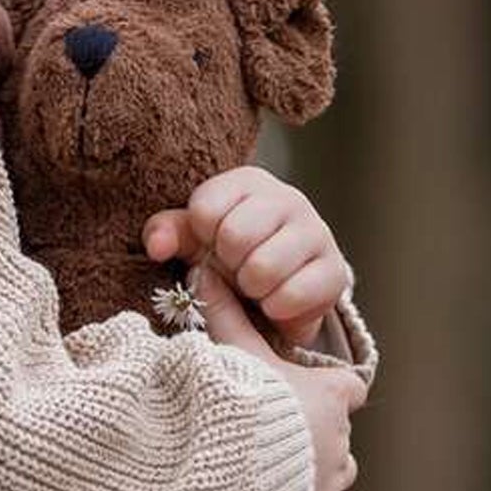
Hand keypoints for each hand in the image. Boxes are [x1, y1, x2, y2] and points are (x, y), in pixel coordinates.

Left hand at [143, 166, 350, 350]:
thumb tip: (156, 246)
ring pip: (263, 268)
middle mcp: (289, 198)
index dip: (202, 237)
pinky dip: (276, 308)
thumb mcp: (192, 240)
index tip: (211, 244)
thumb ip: (166, 233)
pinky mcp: (335, 270)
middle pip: (234, 236)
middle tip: (236, 269)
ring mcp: (317, 232)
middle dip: (227, 264)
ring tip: (255, 285)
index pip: (205, 209)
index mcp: (248, 182)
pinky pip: (292, 295)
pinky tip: (276, 301)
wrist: (280, 288)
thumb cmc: (228, 255)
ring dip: (251, 289)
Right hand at [185, 257, 365, 490]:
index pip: (350, 388)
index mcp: (330, 394)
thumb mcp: (232, 354)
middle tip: (278, 434)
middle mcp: (340, 435)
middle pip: (339, 431)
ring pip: (342, 469)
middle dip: (316, 433)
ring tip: (285, 471)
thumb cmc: (237, 403)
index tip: (311, 393)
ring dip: (321, 470)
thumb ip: (223, 314)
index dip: (334, 391)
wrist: (230, 465)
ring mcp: (334, 475)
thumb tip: (201, 269)